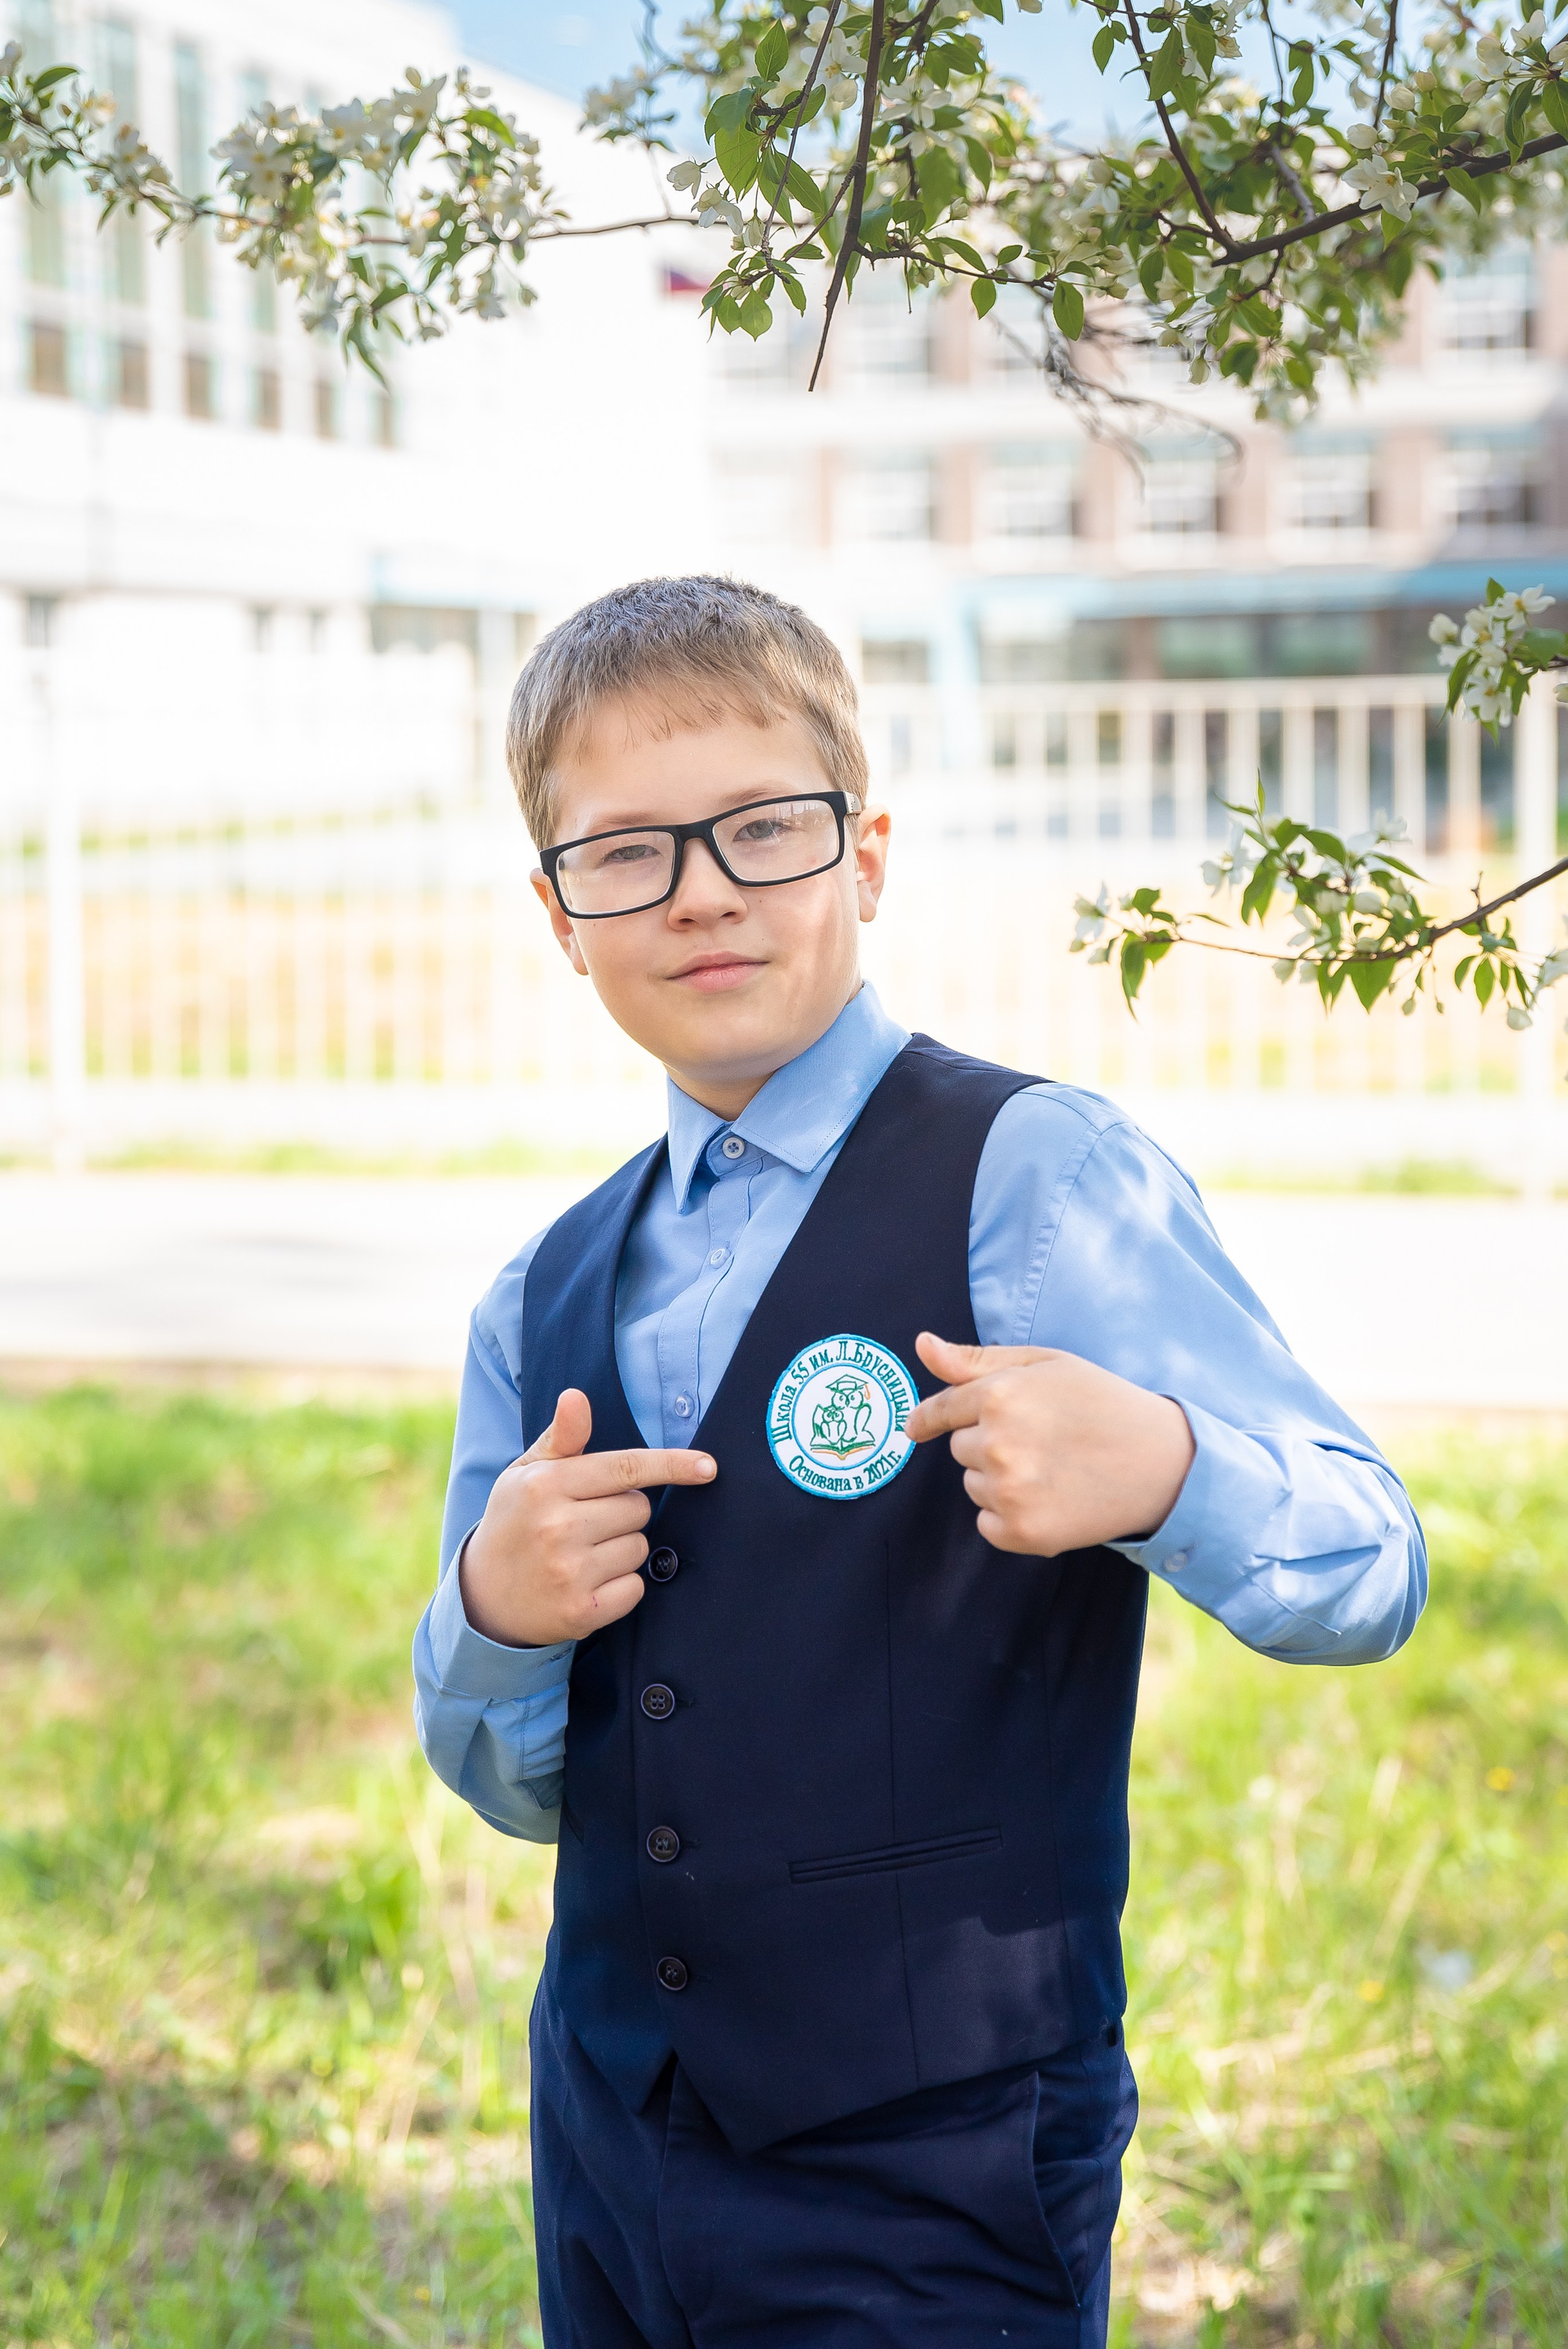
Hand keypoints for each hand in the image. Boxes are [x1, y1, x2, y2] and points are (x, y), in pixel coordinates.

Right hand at [459, 1389, 715, 1645]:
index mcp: (544, 1485)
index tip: (708, 1466)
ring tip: (583, 1553)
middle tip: (587, 1521)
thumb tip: (576, 1396)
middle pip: (639, 1508)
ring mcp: (569, 1572)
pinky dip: (622, 1586)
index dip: (672, 1465)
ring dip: (623, 1548)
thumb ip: (562, 1437)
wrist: (484, 1597)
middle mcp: (557, 1527)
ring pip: (640, 1548)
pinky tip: (588, 1582)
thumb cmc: (515, 1521)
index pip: (626, 1467)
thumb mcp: (526, 1473)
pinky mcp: (581, 1611)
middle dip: (624, 1512)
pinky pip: (636, 1588)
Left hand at [904, 1333, 1194, 1557]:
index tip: (917, 1429)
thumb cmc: (1103, 1403)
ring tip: (1052, 1467)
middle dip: (989, 1443)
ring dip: (999, 1479)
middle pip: (961, 1449)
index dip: (927, 1420)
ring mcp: (1010, 1492)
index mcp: (999, 1396)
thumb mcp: (1045, 1365)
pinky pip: (987, 1524)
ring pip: (974, 1486)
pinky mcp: (1024, 1532)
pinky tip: (1050, 1499)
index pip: (940, 1411)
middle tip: (1041, 1439)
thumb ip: (976, 1360)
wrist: (1162, 1462)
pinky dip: (1009, 1517)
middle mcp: (998, 1445)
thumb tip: (922, 1345)